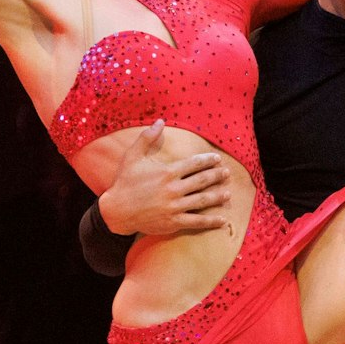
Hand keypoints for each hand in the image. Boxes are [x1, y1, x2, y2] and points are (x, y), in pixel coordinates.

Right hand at [97, 120, 234, 235]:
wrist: (117, 211)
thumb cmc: (124, 181)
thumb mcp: (133, 156)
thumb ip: (147, 137)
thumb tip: (160, 121)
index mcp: (167, 172)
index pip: (194, 164)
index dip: (208, 160)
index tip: (217, 159)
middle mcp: (173, 189)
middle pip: (202, 181)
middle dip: (217, 176)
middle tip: (227, 173)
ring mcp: (175, 206)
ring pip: (202, 200)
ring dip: (218, 196)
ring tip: (228, 194)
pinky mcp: (173, 222)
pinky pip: (196, 221)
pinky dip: (211, 221)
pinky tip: (222, 220)